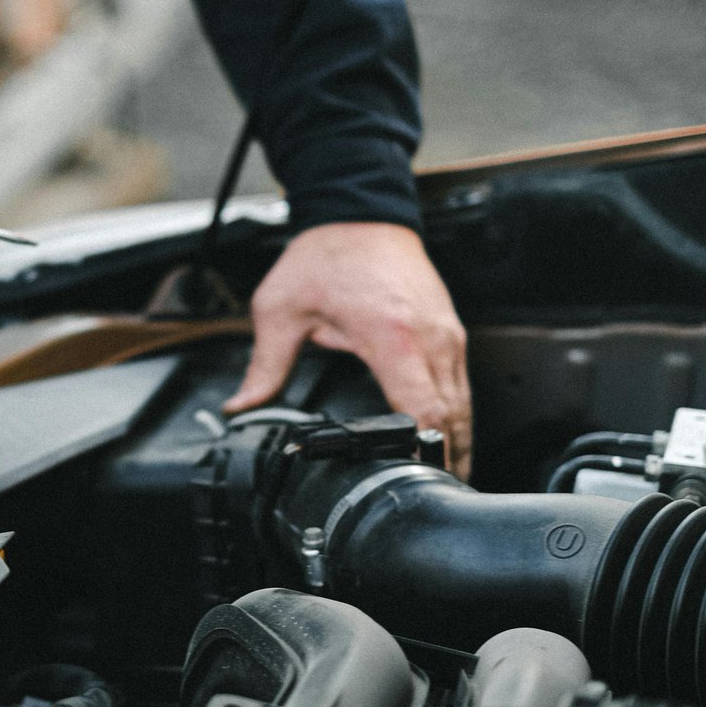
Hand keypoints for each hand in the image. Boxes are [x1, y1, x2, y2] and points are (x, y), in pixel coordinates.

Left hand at [225, 222, 470, 479]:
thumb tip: (241, 407)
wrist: (360, 209)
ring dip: (457, 443)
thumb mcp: (281, 310)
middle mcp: (430, 339)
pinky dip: (456, 417)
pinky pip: (460, 385)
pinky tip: (447, 440)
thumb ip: (264, 366)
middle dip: (447, 461)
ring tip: (446, 481)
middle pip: (452, 418)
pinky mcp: (450, 331)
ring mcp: (447, 335)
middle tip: (436, 497)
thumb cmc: (327, 254)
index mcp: (393, 338)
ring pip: (464, 405)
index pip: (423, 411)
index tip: (417, 481)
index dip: (423, 453)